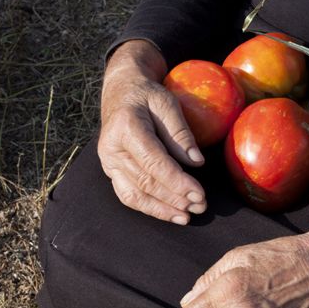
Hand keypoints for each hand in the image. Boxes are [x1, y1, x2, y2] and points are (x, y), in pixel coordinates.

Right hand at [97, 40, 206, 223]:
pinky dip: (149, 208)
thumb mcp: (167, 103)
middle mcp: (111, 147)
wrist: (121, 92)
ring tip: (187, 216)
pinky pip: (128, 195)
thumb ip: (180, 132)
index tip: (199, 193)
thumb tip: (197, 162)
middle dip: (175, 198)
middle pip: (145, 182)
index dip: (177, 181)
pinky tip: (170, 213)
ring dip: (163, 209)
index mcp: (126, 126)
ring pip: (135, 194)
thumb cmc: (147, 95)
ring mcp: (108, 162)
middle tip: (201, 206)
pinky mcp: (110, 171)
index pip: (154, 162)